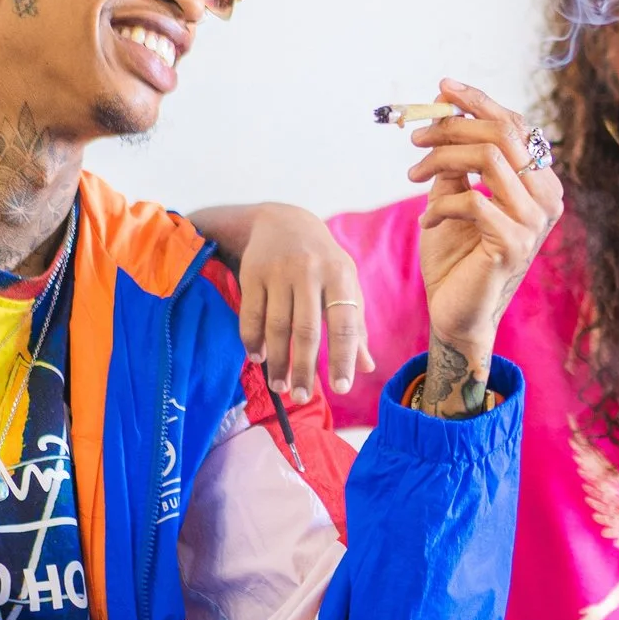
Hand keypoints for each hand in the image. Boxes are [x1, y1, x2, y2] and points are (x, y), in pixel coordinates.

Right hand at [190, 203, 376, 399]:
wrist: (283, 221)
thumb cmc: (323, 262)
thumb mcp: (346, 285)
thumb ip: (356, 325)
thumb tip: (367, 367)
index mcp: (340, 276)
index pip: (344, 324)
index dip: (342, 358)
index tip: (341, 388)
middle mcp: (310, 272)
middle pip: (306, 330)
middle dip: (303, 368)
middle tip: (301, 397)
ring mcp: (279, 271)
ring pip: (276, 326)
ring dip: (277, 360)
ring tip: (280, 385)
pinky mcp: (252, 273)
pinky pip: (251, 314)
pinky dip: (253, 340)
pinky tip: (258, 358)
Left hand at [407, 78, 560, 413]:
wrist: (456, 313)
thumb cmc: (457, 257)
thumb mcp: (454, 196)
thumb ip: (457, 159)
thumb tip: (444, 108)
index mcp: (540, 183)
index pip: (516, 125)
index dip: (478, 101)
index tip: (441, 88)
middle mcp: (547, 199)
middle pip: (504, 133)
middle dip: (454, 125)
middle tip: (415, 137)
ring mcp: (535, 223)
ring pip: (489, 158)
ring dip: (442, 159)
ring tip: (412, 176)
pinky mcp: (513, 244)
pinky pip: (473, 199)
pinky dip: (441, 204)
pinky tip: (427, 220)